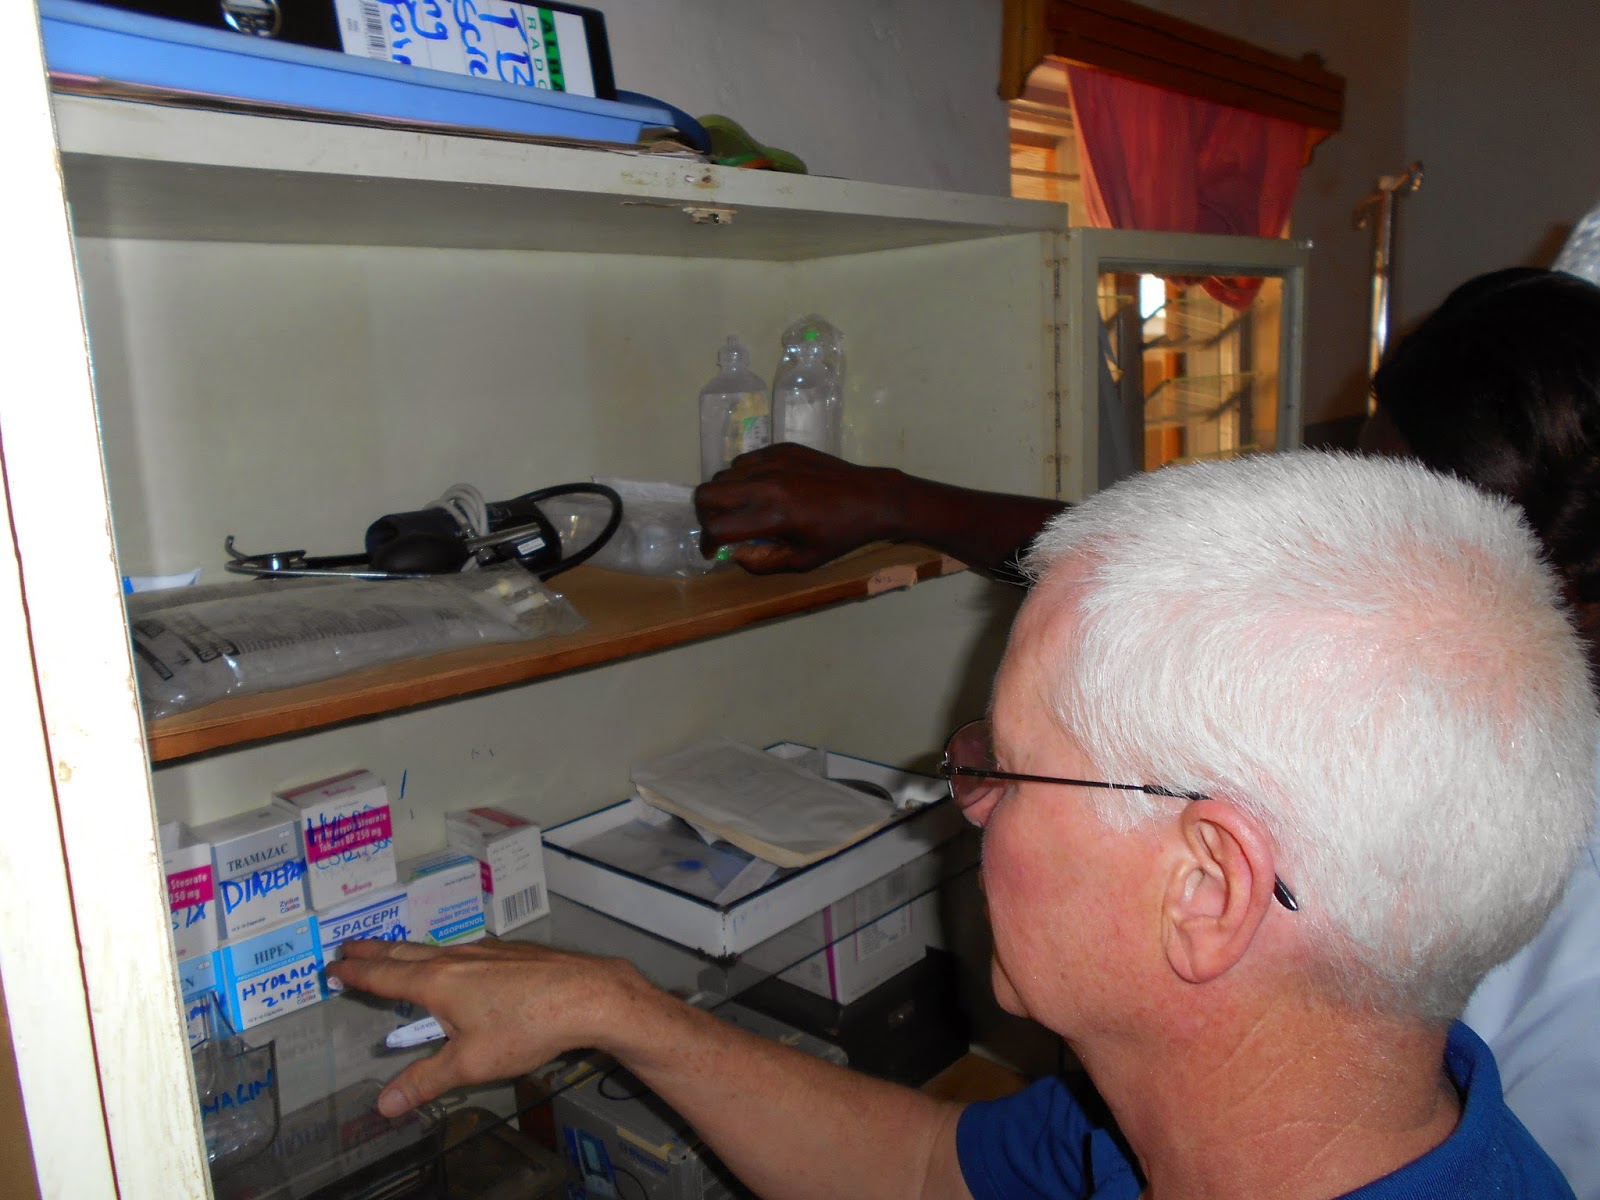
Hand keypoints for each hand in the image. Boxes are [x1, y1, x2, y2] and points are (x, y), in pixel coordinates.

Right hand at [327, 937, 646, 1116]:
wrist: (587, 994)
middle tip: (348, 946)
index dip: (356, 973)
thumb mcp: (470, 1063)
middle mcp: (457, 958)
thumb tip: (385, 1104)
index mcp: (438, 982)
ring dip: (408, 951)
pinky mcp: (512, 954)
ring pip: (436, 949)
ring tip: (395, 955)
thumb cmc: (527, 1027)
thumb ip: (425, 1082)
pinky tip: (457, 963)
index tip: (332, 966)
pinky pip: (466, 951)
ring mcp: (486, 952)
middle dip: (373, 951)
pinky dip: (445, 955)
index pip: (385, 976)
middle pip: (405, 953)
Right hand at [694, 444, 902, 572]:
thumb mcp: (801, 561)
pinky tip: (765, 490)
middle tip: (721, 526)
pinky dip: (744, 478)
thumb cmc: (838, 536)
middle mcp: (766, 484)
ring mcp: (772, 461)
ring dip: (725, 495)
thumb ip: (761, 562)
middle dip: (705, 515)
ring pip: (723, 475)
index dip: (707, 544)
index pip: (715, 527)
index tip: (715, 551)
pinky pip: (745, 461)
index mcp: (772, 516)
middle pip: (705, 494)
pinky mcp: (781, 448)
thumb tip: (733, 553)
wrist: (870, 498)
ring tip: (745, 508)